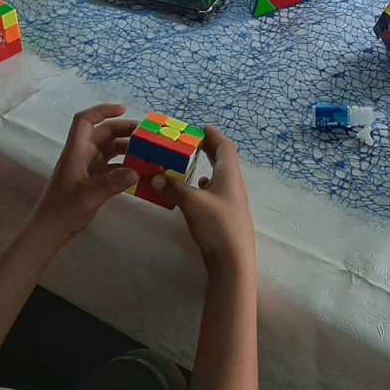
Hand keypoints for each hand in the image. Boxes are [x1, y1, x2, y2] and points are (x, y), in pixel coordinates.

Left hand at [30, 105, 139, 242]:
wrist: (49, 231)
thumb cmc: (63, 210)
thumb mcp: (89, 196)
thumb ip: (113, 182)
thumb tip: (137, 171)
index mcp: (75, 152)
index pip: (85, 121)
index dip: (103, 110)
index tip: (124, 109)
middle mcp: (81, 155)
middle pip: (102, 133)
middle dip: (123, 130)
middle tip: (146, 135)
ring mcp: (86, 168)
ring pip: (108, 149)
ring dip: (126, 147)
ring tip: (147, 151)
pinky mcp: (91, 181)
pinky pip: (111, 166)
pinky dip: (124, 165)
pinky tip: (139, 171)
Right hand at [158, 127, 255, 272]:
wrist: (233, 261)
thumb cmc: (217, 225)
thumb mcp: (191, 202)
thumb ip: (172, 187)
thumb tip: (154, 177)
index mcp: (230, 175)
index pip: (226, 147)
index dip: (214, 136)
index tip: (202, 128)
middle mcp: (234, 185)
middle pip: (224, 160)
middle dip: (209, 150)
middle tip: (192, 142)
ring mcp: (232, 202)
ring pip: (220, 177)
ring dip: (206, 168)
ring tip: (189, 164)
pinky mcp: (227, 216)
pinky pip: (216, 193)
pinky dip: (205, 187)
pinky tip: (195, 191)